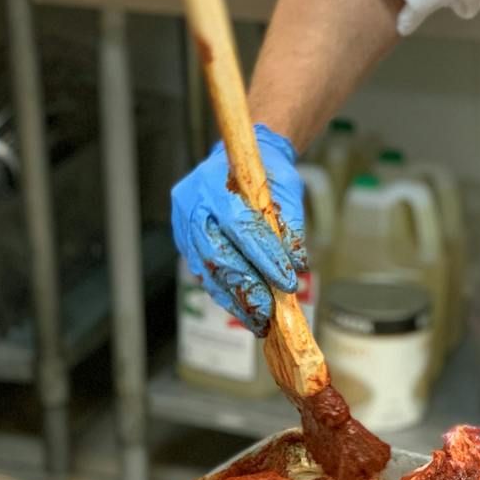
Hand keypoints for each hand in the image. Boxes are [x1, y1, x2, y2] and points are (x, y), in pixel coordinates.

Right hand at [171, 124, 304, 333]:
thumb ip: (291, 225)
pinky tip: (243, 309)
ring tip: (258, 321)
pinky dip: (224, 292)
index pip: (240, 227)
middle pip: (217, 254)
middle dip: (246, 288)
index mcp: (216, 183)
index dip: (264, 258)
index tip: (288, 282)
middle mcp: (192, 203)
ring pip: (206, 269)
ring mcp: (182, 222)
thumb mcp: (286, 189)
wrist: (239, 157)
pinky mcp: (182, 239)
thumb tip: (297, 264)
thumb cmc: (265, 172)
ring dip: (234, 299)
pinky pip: (202, 271)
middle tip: (269, 314)